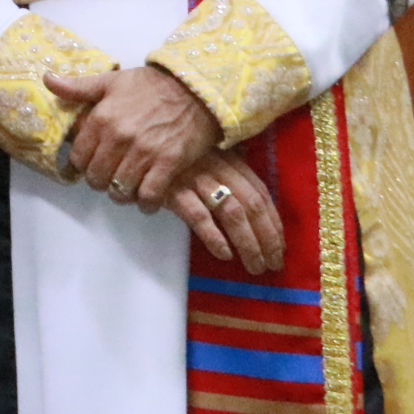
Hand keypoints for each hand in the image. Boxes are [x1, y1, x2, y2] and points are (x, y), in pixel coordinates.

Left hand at [44, 63, 219, 204]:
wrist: (194, 88)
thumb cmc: (151, 85)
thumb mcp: (110, 81)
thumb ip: (77, 87)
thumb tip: (47, 80)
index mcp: (102, 118)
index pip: (78, 157)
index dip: (82, 165)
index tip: (90, 166)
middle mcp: (119, 137)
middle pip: (97, 178)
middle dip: (100, 182)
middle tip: (109, 178)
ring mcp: (144, 152)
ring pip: (120, 190)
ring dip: (122, 194)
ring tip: (127, 188)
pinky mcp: (168, 163)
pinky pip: (149, 195)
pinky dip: (146, 203)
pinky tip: (147, 199)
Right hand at [161, 150, 284, 273]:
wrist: (133, 147)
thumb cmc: (171, 156)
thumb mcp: (204, 156)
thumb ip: (228, 171)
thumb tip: (254, 199)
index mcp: (229, 160)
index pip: (261, 192)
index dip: (274, 221)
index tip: (280, 246)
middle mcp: (217, 167)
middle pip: (252, 205)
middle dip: (267, 238)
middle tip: (273, 264)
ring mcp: (195, 177)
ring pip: (232, 212)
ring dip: (248, 243)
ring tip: (254, 266)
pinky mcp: (172, 189)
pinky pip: (199, 216)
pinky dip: (214, 236)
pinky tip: (224, 254)